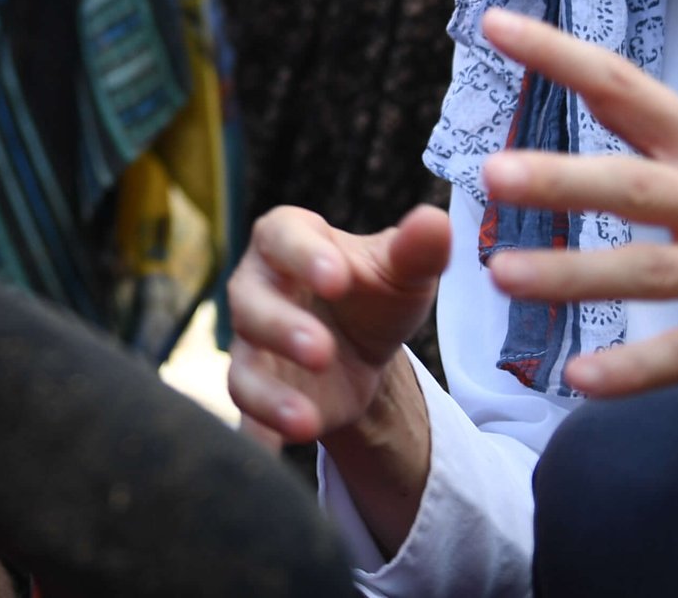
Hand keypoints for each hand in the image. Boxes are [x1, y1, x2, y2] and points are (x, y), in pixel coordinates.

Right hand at [226, 203, 449, 444]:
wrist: (363, 347)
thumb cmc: (374, 292)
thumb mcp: (402, 270)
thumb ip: (417, 249)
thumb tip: (436, 222)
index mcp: (288, 238)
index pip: (282, 236)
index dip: (304, 256)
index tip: (339, 279)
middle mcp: (257, 287)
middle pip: (250, 302)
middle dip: (281, 328)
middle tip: (322, 351)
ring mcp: (251, 343)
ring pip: (242, 366)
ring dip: (268, 394)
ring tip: (304, 421)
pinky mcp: (258, 390)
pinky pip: (247, 415)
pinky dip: (258, 435)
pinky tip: (272, 455)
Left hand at [475, 8, 677, 415]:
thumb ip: (663, 145)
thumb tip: (588, 94)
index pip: (625, 86)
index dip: (559, 54)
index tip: (493, 22)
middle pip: (631, 185)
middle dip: (561, 179)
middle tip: (490, 173)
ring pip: (648, 272)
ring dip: (574, 275)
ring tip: (503, 276)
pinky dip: (634, 370)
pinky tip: (580, 382)